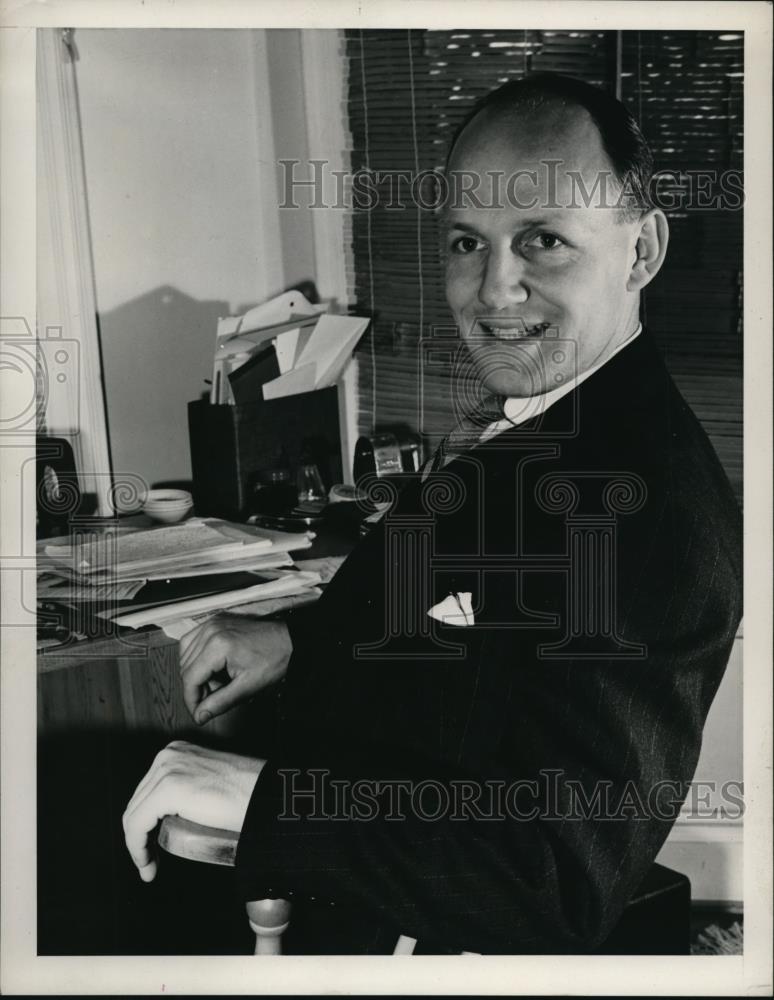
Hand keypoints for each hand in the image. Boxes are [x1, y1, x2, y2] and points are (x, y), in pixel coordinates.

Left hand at [122, 740, 263, 882]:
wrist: (268, 795)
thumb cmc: (249, 795)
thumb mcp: (210, 782)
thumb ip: (194, 787)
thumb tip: (181, 813)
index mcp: (177, 752)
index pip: (147, 792)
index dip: (144, 824)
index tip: (151, 849)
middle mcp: (168, 755)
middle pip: (138, 802)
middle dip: (138, 836)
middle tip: (149, 862)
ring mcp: (167, 768)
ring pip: (134, 815)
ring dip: (137, 846)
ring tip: (149, 866)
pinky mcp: (168, 787)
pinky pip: (137, 824)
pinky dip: (137, 848)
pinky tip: (146, 864)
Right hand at [179, 615, 291, 724]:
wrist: (290, 641)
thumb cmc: (274, 660)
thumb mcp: (248, 687)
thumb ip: (220, 702)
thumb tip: (200, 716)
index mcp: (218, 645)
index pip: (189, 677)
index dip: (191, 700)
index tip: (199, 713)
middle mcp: (211, 630)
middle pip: (185, 667)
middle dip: (196, 687)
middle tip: (215, 697)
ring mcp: (212, 623)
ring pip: (185, 654)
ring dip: (196, 672)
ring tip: (218, 681)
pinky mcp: (215, 621)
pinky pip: (193, 641)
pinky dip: (197, 657)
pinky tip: (212, 666)